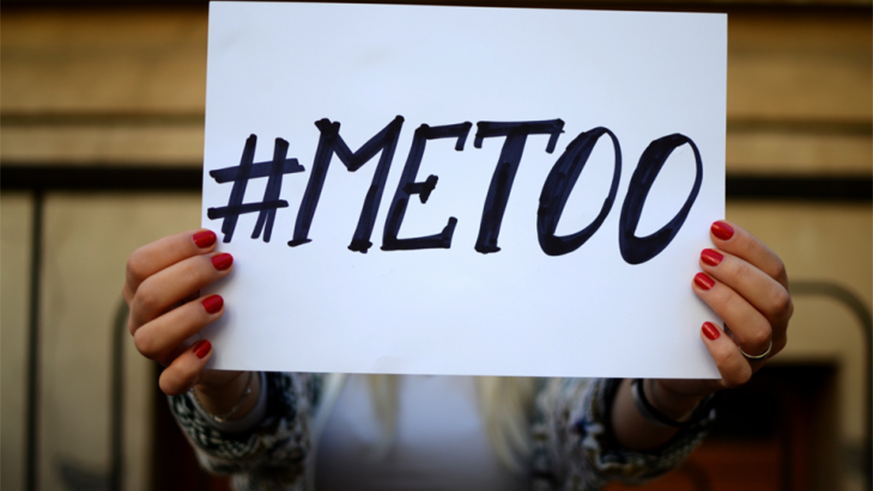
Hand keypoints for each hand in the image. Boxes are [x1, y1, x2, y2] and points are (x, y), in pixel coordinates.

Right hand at [122, 229, 238, 395]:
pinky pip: (169, 381)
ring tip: (220, 305)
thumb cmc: (215, 299)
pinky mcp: (175, 377)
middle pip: (147, 295)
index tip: (212, 239)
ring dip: (186, 318)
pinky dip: (187, 366)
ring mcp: (157, 350)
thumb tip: (236, 229)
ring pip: (148, 339)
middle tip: (227, 264)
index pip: (140, 262)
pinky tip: (208, 349)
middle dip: (189, 275)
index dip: (174, 248)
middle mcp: (142, 318)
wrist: (230, 351)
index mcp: (143, 286)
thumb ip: (212, 257)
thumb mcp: (210, 277)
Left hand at [659, 220, 792, 398]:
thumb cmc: (695, 315)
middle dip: (739, 273)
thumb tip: (693, 233)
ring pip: (759, 331)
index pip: (773, 268)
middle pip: (775, 298)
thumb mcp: (704, 288)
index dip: (748, 246)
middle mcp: (773, 325)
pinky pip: (738, 369)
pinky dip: (722, 348)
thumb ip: (708, 265)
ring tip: (697, 284)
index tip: (716, 229)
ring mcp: (758, 355)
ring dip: (728, 302)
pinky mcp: (735, 377)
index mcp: (771, 296)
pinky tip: (703, 329)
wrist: (676, 365)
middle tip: (704, 258)